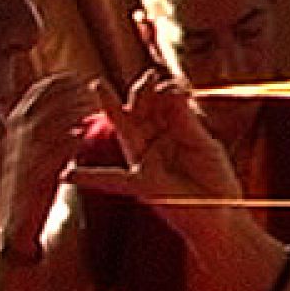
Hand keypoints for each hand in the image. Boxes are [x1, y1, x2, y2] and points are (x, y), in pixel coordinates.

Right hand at [0, 71, 94, 245]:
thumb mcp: (38, 155)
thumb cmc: (34, 191)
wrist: (17, 230)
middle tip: (90, 90)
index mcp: (15, 133)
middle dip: (63, 94)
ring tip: (90, 109)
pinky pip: (45, 160)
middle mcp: (14, 144)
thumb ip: (49, 133)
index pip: (31, 97)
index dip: (55, 84)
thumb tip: (73, 113)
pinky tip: (80, 139)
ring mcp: (20, 162)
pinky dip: (62, 146)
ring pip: (40, 129)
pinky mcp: (29, 184)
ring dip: (66, 116)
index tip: (78, 78)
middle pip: (37, 107)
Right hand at [65, 70, 245, 246]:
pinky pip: (111, 179)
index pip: (162, 102)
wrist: (223, 215)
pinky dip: (88, 177)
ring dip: (111, 107)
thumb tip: (167, 88)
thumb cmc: (215, 180)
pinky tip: (67, 176)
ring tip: (98, 85)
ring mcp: (145, 161)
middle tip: (149, 75)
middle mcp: (155, 143)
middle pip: (141, 110)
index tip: (175, 85)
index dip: (165, 90)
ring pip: (126, 129)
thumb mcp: (202, 144)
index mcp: (172, 131)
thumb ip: (184, 120)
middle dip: (141, 91)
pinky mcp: (142, 183)